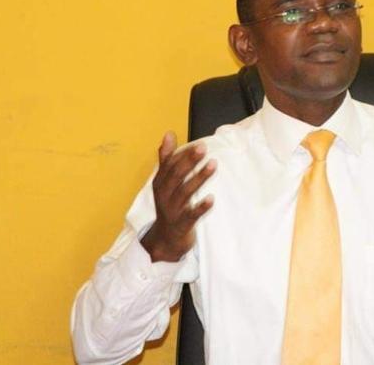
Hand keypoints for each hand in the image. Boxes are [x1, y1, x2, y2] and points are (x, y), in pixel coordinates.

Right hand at [141, 131, 215, 261]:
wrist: (165, 239)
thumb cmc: (168, 205)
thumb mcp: (164, 182)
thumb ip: (167, 158)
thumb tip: (168, 133)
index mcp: (160, 183)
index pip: (170, 166)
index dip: (183, 155)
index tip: (199, 144)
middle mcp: (164, 195)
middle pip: (176, 176)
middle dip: (189, 161)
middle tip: (204, 148)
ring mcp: (172, 211)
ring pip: (184, 192)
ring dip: (199, 178)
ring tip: (213, 165)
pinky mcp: (182, 224)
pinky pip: (191, 215)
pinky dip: (201, 208)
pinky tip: (211, 199)